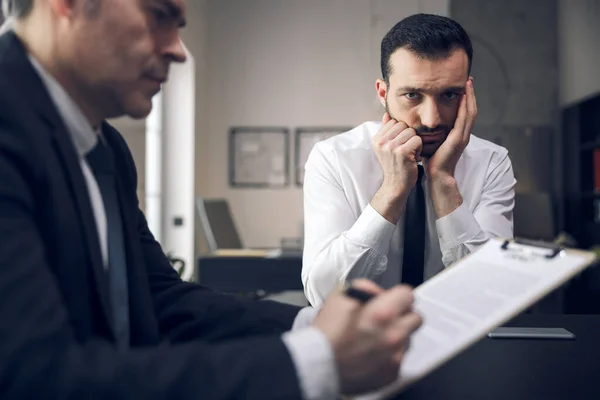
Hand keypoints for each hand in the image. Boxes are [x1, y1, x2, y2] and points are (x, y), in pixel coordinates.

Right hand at [313, 279, 422, 394]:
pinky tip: (372, 354)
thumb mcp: (340, 295)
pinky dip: (388, 355)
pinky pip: (398, 359)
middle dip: (402, 315)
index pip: (408, 295)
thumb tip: (379, 293)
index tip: (392, 300)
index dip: (397, 296)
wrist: (317, 364)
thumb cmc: (327, 331)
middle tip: (386, 319)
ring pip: (408, 339)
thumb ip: (366, 288)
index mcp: (383, 312)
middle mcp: (394, 335)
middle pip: (415, 318)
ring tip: (374, 339)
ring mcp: (395, 357)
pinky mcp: (391, 374)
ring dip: (396, 336)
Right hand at [372, 112, 422, 197]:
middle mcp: (381, 142)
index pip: (394, 121)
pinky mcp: (402, 152)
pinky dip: (419, 149)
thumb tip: (387, 114)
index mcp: (376, 139)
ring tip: (409, 154)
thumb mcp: (386, 147)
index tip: (399, 145)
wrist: (396, 185)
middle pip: (403, 125)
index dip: (401, 132)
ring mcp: (391, 147)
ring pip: (412, 132)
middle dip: (408, 136)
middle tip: (405, 150)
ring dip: (414, 143)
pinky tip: (414, 158)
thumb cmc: (394, 165)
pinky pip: (417, 140)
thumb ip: (386, 130)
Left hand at [425, 77, 476, 180]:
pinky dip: (464, 108)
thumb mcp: (432, 142)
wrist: (437, 175)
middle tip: (469, 80)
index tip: (463, 86)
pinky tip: (463, 97)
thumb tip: (422, 122)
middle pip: (471, 109)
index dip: (466, 100)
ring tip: (468, 84)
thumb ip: (431, 131)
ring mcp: (463, 136)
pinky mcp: (458, 139)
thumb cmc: (432, 161)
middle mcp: (464, 134)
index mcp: (458, 134)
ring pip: (470, 112)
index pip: (465, 113)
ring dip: (470, 97)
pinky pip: (463, 120)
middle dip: (471, 94)